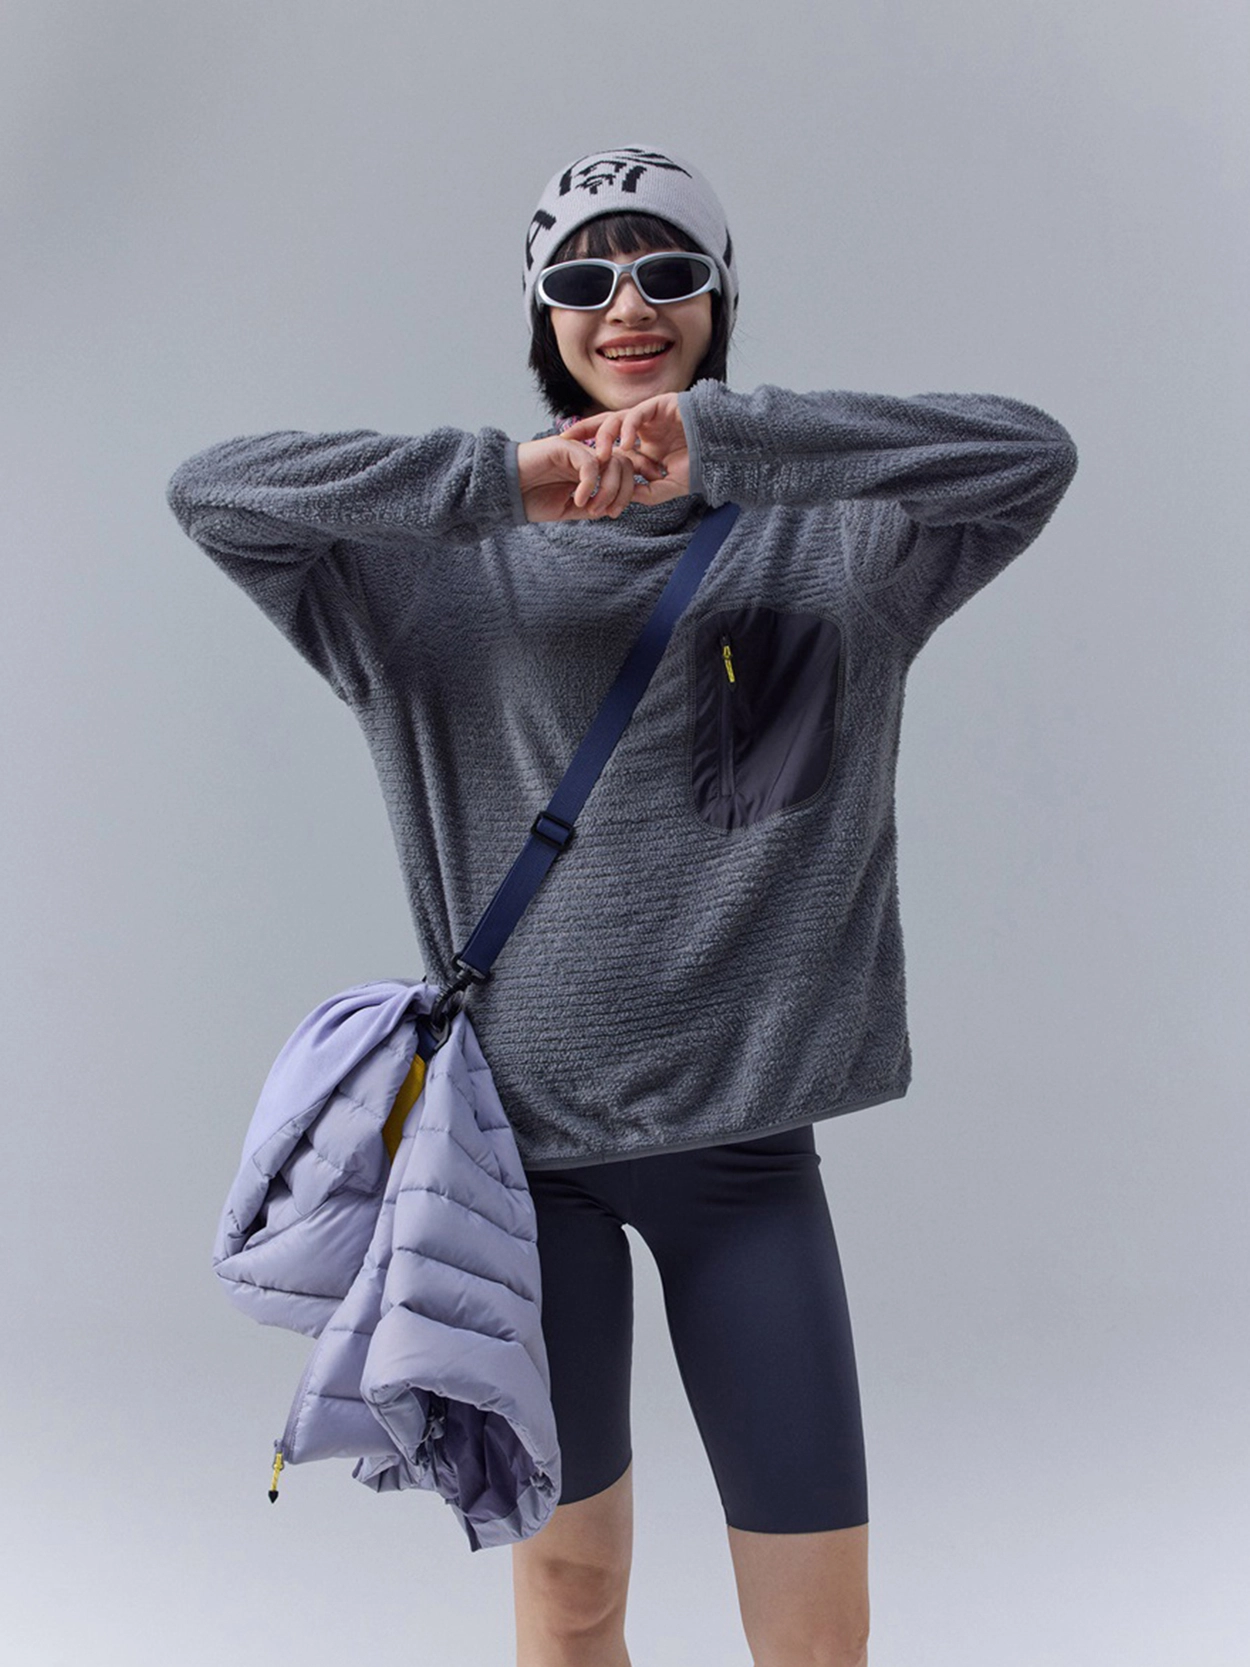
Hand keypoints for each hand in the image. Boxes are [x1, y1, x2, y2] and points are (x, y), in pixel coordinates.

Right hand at [515, 434, 667, 522]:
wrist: (505, 491)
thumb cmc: (532, 499)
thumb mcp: (569, 508)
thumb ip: (592, 505)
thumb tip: (614, 507)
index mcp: (590, 469)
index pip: (624, 472)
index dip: (628, 492)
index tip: (615, 513)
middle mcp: (587, 455)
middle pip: (625, 464)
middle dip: (623, 491)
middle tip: (609, 512)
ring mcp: (578, 449)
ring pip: (613, 461)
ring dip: (608, 490)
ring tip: (592, 508)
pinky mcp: (565, 446)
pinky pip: (590, 463)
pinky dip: (589, 485)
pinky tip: (578, 500)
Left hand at [560, 393, 689, 503]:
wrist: (722, 452)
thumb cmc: (699, 468)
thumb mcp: (667, 488)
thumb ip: (645, 494)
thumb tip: (623, 498)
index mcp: (641, 446)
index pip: (609, 445)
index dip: (590, 451)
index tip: (571, 460)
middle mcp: (641, 429)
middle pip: (605, 426)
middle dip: (584, 431)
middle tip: (564, 439)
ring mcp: (650, 416)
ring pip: (617, 418)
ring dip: (605, 435)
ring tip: (601, 454)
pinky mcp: (660, 405)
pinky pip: (638, 413)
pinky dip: (629, 428)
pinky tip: (626, 444)